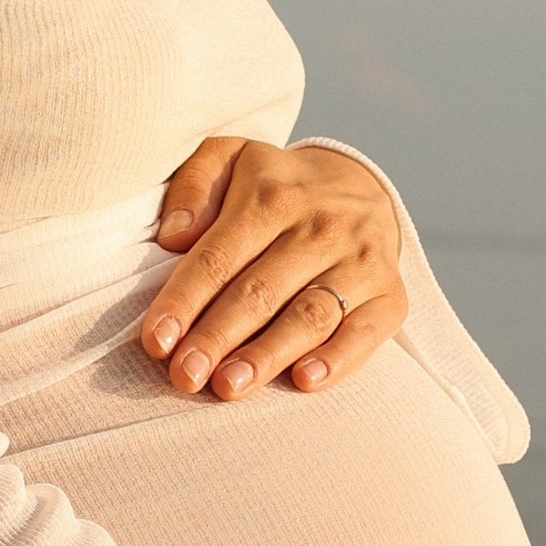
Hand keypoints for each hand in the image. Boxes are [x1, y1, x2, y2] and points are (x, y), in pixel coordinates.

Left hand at [139, 135, 408, 398]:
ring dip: (268, 355)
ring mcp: (359, 261)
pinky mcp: (390, 293)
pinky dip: (339, 359)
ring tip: (230, 387)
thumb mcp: (229, 159)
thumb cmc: (275, 186)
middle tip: (185, 376)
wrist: (360, 185)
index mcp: (272, 195)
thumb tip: (172, 236)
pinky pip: (366, 331)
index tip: (156, 342)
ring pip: (310, 315)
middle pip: (260, 291)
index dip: (184, 301)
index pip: (219, 256)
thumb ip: (194, 186)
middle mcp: (320, 227)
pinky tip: (305, 381)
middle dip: (218, 337)